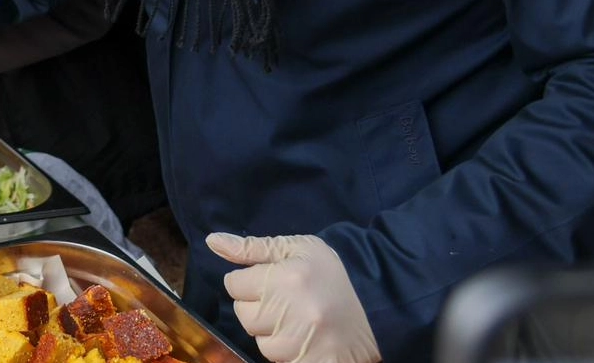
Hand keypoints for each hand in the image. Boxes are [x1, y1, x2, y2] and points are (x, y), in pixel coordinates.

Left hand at [207, 232, 379, 362]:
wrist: (380, 306)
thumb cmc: (333, 274)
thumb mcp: (297, 249)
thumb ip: (251, 248)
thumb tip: (213, 242)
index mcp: (285, 278)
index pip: (234, 284)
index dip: (249, 282)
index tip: (270, 281)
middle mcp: (289, 311)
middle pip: (243, 314)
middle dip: (258, 306)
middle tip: (285, 300)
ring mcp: (300, 342)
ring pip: (260, 340)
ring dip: (272, 331)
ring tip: (298, 319)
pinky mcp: (309, 362)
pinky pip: (278, 360)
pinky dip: (287, 351)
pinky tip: (303, 338)